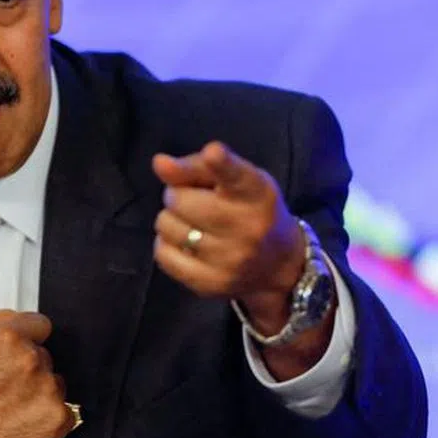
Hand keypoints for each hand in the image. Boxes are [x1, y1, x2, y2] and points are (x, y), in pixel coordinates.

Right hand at [0, 310, 73, 437]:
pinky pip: (63, 411)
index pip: (40, 324)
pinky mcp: (57, 420)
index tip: (25, 348)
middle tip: (4, 387)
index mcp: (8, 339)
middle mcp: (31, 362)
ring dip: (39, 393)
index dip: (29, 338)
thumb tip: (18, 319)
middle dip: (29, 369)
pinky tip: (22, 423)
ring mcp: (47, 391)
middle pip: (45, 356)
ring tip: (10, 408)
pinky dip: (46, 418)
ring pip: (54, 384)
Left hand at [151, 141, 305, 331]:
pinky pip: (163, 255)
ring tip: (192, 222)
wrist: (278, 264)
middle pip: (180, 200)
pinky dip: (166, 244)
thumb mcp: (236, 179)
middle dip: (177, 195)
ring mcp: (229, 260)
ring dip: (171, 219)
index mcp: (256, 193)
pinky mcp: (210, 284)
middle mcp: (247, 228)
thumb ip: (197, 166)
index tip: (213, 153)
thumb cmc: (249, 208)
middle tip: (194, 201)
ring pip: (166, 225)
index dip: (222, 164)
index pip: (236, 176)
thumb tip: (159, 163)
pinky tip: (185, 243)